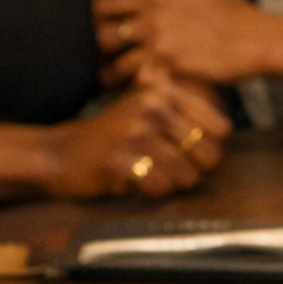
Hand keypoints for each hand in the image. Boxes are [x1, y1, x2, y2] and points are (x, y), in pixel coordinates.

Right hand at [45, 70, 228, 198]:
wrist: (63, 153)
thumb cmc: (110, 133)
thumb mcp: (142, 106)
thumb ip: (178, 101)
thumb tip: (218, 118)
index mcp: (162, 92)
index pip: (219, 127)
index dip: (213, 147)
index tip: (195, 152)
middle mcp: (151, 107)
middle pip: (208, 154)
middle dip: (195, 170)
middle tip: (175, 170)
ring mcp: (134, 132)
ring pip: (186, 174)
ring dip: (174, 183)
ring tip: (155, 175)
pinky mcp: (119, 159)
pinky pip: (159, 186)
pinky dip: (153, 191)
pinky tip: (139, 182)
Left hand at [94, 0, 263, 84]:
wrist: (252, 40)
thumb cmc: (234, 9)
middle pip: (102, 5)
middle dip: (102, 18)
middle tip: (109, 29)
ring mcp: (156, 29)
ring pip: (108, 39)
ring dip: (110, 48)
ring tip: (116, 55)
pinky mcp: (162, 57)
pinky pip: (126, 66)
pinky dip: (126, 72)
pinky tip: (132, 73)